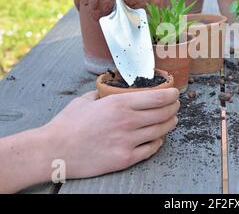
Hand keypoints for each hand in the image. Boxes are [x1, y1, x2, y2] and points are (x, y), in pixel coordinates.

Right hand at [41, 88, 179, 178]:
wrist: (54, 150)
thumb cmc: (67, 124)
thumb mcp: (86, 100)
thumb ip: (104, 93)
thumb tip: (111, 90)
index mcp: (119, 104)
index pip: (157, 98)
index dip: (171, 94)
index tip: (175, 92)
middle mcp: (128, 122)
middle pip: (164, 113)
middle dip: (174, 108)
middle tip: (175, 106)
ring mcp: (128, 141)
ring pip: (161, 131)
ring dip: (170, 124)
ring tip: (172, 120)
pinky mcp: (125, 158)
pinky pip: (151, 149)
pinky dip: (158, 142)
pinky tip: (158, 138)